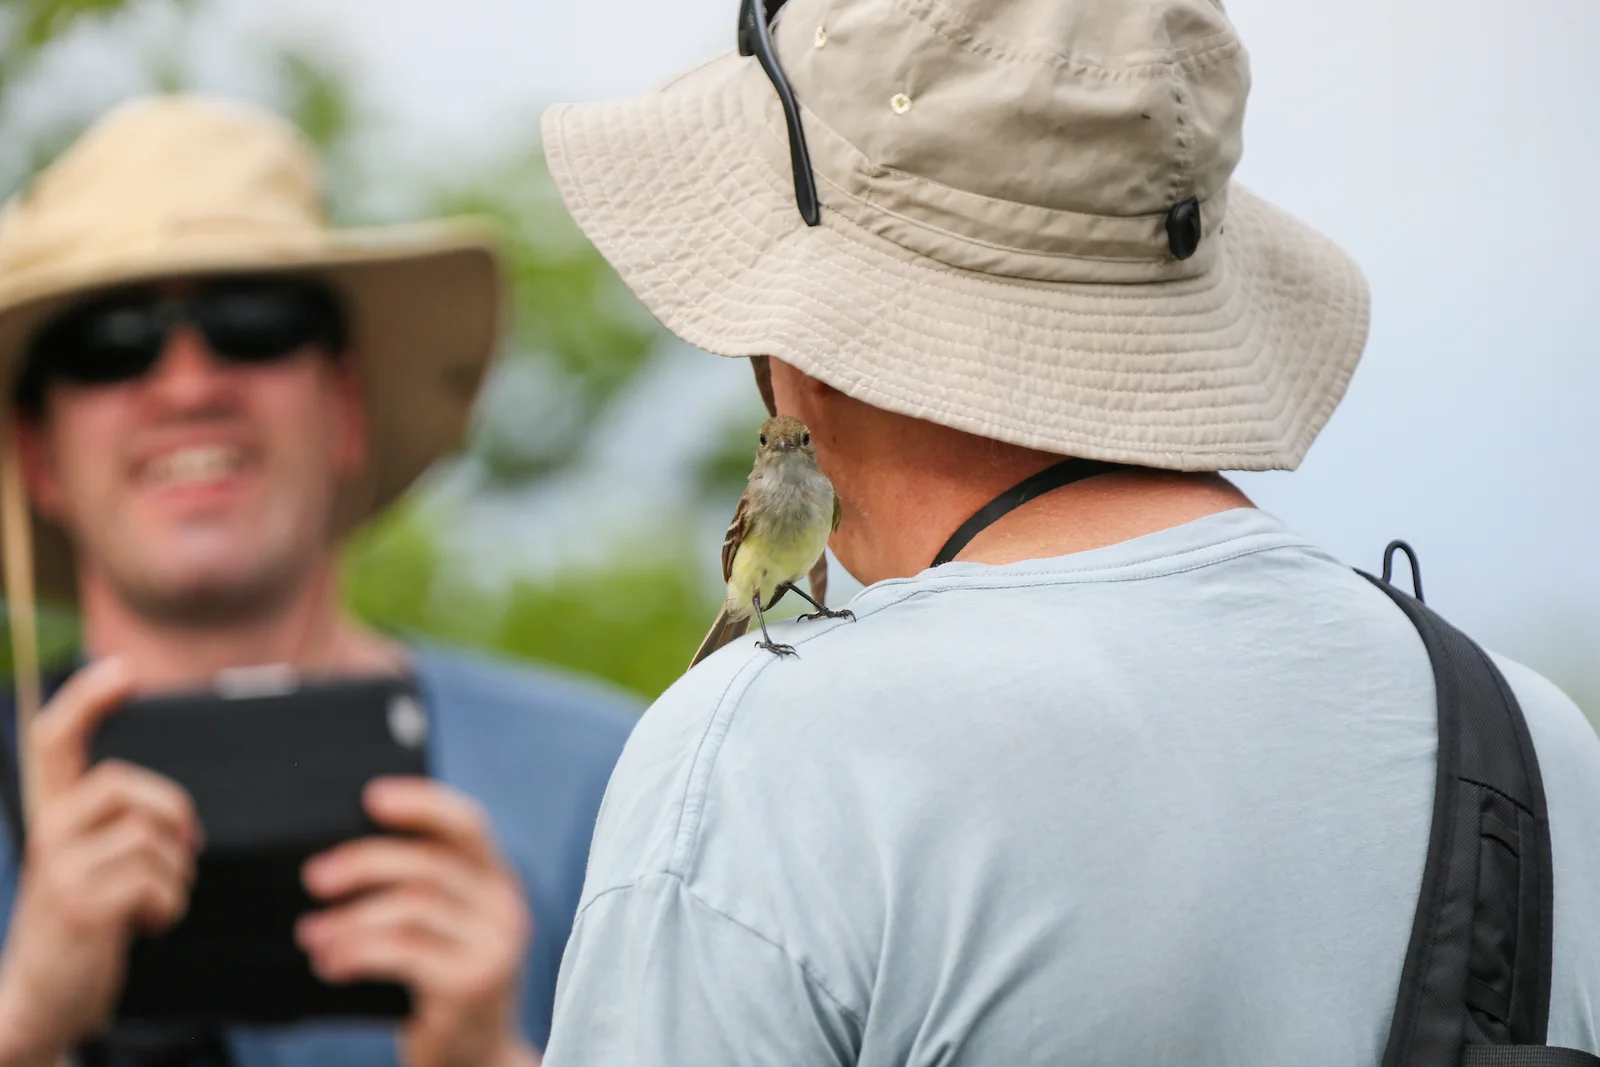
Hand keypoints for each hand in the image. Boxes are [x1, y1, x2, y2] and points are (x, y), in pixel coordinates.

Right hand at [0, 658, 201, 1066]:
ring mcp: (59, 869)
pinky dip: (170, 907)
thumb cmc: (81, 927)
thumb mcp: (86, 867)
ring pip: (152, 841)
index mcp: (50, 817)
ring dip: (174, 876)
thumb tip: (177, 817)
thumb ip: (112, 831)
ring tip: (151, 903)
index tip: (119, 669)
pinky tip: (146, 925)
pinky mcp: (80, 905)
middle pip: (125, 785)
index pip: (54, 741)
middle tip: (184, 851)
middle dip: (171, 814)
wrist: (41, 1000)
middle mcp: (47, 834)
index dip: (86, 701)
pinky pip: (158, 883)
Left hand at [297, 778, 537, 1066]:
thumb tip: (342, 859)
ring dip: (350, 919)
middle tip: (315, 878)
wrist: (475, 1056)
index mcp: (498, 879)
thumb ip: (421, 890)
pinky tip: (332, 963)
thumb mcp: (445, 928)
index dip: (421, 804)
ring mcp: (495, 945)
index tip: (371, 797)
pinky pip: (405, 952)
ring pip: (412, 908)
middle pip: (428, 864)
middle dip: (362, 864)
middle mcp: (505, 905)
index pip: (467, 824)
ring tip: (313, 934)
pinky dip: (358, 953)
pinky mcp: (472, 983)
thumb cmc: (443, 985)